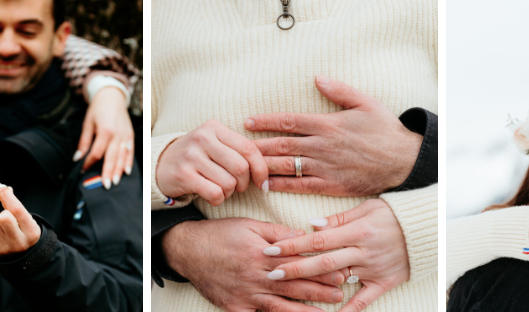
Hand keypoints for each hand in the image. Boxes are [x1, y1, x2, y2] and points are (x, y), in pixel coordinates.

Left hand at [0, 185, 40, 256]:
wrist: (20, 255)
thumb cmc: (23, 230)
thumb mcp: (26, 219)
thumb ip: (14, 205)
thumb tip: (1, 189)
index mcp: (32, 233)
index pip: (17, 211)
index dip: (8, 198)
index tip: (2, 189)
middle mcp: (20, 242)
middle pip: (3, 217)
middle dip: (3, 213)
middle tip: (8, 217)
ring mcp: (6, 248)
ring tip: (4, 227)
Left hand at [75, 87, 133, 189]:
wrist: (112, 96)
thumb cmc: (98, 109)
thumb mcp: (87, 123)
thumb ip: (84, 142)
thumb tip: (77, 158)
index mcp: (105, 130)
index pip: (97, 152)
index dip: (90, 162)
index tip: (83, 170)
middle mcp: (118, 134)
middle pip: (112, 157)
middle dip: (108, 172)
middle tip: (105, 185)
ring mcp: (126, 135)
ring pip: (123, 156)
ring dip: (119, 170)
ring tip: (115, 182)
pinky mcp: (130, 135)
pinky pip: (130, 151)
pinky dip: (129, 162)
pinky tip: (126, 171)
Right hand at [156, 120, 268, 204]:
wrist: (161, 164)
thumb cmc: (198, 156)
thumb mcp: (216, 145)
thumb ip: (239, 151)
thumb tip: (267, 173)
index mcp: (215, 128)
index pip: (249, 148)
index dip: (261, 169)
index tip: (263, 183)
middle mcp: (202, 138)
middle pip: (241, 167)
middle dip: (244, 183)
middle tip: (238, 187)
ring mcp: (191, 156)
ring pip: (229, 183)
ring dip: (230, 192)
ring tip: (221, 189)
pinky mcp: (184, 175)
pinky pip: (215, 193)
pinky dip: (219, 200)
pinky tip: (212, 195)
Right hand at [162, 218, 345, 311]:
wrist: (188, 250)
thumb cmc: (220, 234)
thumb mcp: (251, 226)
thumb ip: (279, 233)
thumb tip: (304, 235)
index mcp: (262, 255)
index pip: (299, 263)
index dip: (321, 269)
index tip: (341, 272)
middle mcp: (256, 277)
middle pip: (294, 287)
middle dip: (320, 291)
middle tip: (341, 293)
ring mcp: (246, 295)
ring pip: (281, 308)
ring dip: (305, 311)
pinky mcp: (235, 308)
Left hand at [246, 75, 422, 195]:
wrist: (403, 161)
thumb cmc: (385, 130)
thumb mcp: (366, 103)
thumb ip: (340, 90)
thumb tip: (317, 78)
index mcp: (328, 124)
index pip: (289, 121)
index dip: (265, 121)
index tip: (247, 122)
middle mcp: (322, 145)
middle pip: (281, 144)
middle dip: (256, 144)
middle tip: (235, 145)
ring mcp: (324, 167)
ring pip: (286, 165)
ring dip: (263, 165)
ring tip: (243, 165)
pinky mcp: (330, 184)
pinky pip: (300, 185)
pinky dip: (281, 185)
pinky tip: (265, 185)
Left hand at [262, 199, 409, 311]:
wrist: (425, 229)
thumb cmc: (391, 215)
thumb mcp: (367, 208)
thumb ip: (338, 218)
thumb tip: (312, 225)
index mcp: (357, 230)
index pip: (318, 239)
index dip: (293, 245)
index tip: (272, 250)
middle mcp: (364, 251)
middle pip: (323, 261)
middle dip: (295, 268)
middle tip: (271, 273)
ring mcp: (373, 269)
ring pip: (339, 280)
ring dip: (313, 286)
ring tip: (289, 290)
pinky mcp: (384, 282)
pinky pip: (364, 299)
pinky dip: (348, 310)